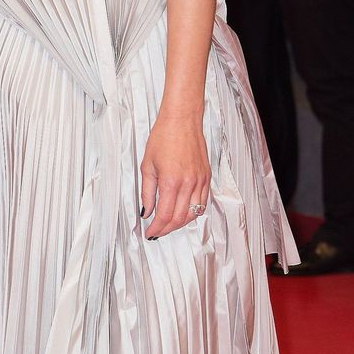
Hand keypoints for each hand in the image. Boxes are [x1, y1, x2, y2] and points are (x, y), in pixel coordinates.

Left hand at [141, 111, 210, 238]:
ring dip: (181, 223)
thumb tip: (146, 211)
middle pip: (180, 218)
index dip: (157, 228)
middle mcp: (189, 184)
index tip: (150, 232)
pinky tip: (184, 212)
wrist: (182, 120)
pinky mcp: (206, 177)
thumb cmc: (163, 137)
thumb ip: (147, 192)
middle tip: (157, 231)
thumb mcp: (147, 165)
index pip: (165, 215)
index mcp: (171, 181)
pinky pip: (202, 202)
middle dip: (167, 229)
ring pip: (194, 213)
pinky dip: (193, 212)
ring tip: (169, 224)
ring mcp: (200, 181)